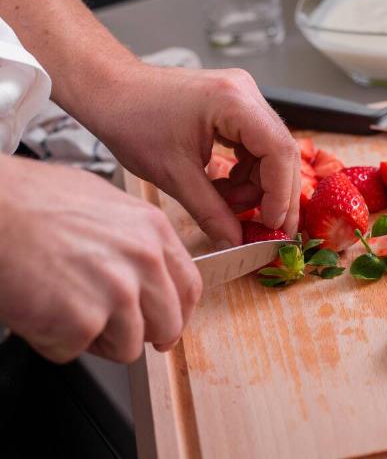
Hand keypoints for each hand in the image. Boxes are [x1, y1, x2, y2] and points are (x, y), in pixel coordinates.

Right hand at [0, 155, 201, 362]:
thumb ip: (136, 240)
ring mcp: (118, 292)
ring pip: (127, 347)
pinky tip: (41, 308)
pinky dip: (55, 340)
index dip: (177, 314)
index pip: (189, 287)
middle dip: (140, 334)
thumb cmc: (31, 202)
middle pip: (167, 325)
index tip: (166, 326)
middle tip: (110, 328)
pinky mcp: (84, 320)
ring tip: (64, 306)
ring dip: (96, 338)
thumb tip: (148, 269)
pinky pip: (78, 350)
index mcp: (153, 231)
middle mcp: (144, 260)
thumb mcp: (105, 205)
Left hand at [76, 64, 300, 247]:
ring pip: (270, 151)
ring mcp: (243, 97)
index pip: (279, 152)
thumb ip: (211, 211)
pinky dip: (246, 171)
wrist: (109, 91)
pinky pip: (255, 144)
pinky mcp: (235, 105)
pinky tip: (223, 187)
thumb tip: (236, 240)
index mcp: (233, 102)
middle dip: (275, 194)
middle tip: (267, 228)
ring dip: (256, 185)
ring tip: (226, 204)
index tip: (271, 225)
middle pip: (282, 151)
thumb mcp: (173, 175)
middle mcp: (246, 93)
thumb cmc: (132, 121)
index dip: (280, 194)